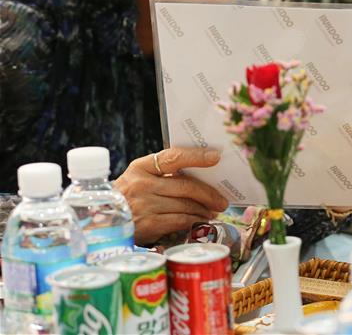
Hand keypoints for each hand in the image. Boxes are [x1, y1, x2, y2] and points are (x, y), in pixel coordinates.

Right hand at [114, 147, 228, 244]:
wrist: (98, 224)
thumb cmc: (126, 197)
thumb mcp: (138, 178)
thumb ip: (163, 173)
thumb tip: (201, 174)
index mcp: (141, 167)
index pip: (173, 157)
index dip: (197, 156)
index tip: (215, 156)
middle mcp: (142, 184)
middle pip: (186, 185)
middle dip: (209, 193)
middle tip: (223, 199)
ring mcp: (144, 205)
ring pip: (186, 205)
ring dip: (204, 209)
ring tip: (213, 210)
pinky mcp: (147, 225)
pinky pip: (180, 221)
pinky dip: (195, 221)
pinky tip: (201, 220)